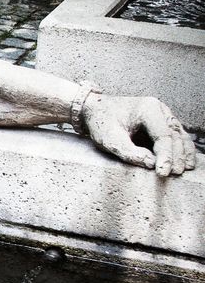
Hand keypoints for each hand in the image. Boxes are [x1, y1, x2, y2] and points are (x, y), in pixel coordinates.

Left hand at [82, 94, 197, 175]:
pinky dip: (181, 149)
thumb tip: (151, 164)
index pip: (163, 135)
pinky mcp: (161, 123)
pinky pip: (176, 136)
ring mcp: (162, 115)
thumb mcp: (109, 139)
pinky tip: (185, 162)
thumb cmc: (101, 122)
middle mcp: (159, 109)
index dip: (165, 156)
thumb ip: (129, 152)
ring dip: (183, 153)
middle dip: (176, 156)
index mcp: (148, 109)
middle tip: (175, 173)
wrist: (96, 110)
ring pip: (179, 135)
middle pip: (175, 135)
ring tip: (182, 170)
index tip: (163, 172)